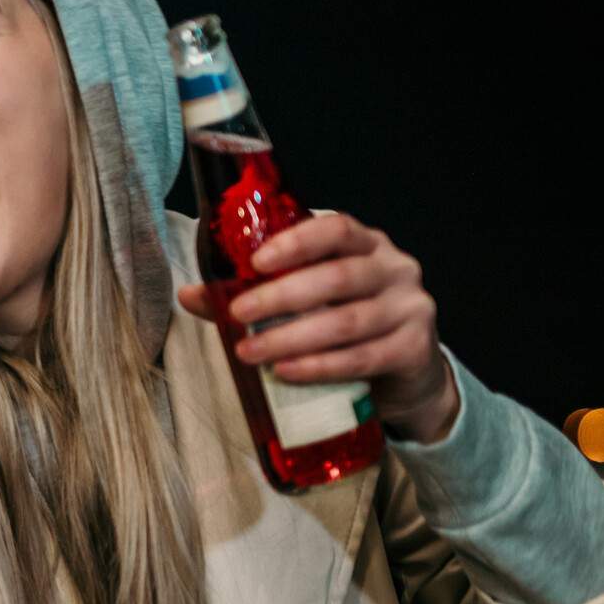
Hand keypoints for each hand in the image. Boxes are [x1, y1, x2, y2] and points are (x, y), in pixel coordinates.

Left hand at [177, 211, 459, 442]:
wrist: (405, 374)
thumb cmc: (346, 325)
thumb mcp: (306, 302)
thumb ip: (253, 293)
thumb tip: (189, 295)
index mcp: (366, 244)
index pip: (336, 228)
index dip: (297, 242)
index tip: (256, 262)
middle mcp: (395, 268)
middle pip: (337, 277)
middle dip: (281, 297)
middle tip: (237, 315)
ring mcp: (411, 307)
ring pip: (346, 321)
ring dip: (291, 338)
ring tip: (250, 352)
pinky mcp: (415, 349)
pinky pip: (362, 358)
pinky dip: (319, 367)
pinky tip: (286, 372)